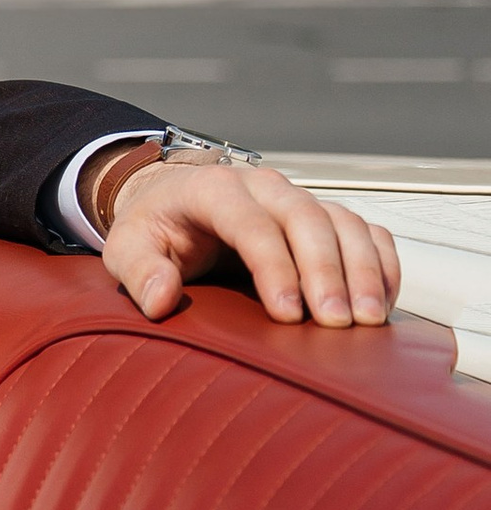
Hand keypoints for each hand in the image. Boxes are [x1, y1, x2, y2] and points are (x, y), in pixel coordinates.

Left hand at [98, 157, 399, 328]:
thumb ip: (138, 271)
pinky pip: (365, 232)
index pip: (250, 223)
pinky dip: (381, 263)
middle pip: (307, 219)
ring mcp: (298, 198)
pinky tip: (382, 303)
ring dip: (362, 269)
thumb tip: (160, 299)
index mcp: (213, 189)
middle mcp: (263, 186)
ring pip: (344, 223)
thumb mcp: (127, 247)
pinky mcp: (323, 217)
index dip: (274, 266)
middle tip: (336, 323)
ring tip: (367, 319)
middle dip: (327, 271)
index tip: (288, 312)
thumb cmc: (153, 227)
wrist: (172, 199)